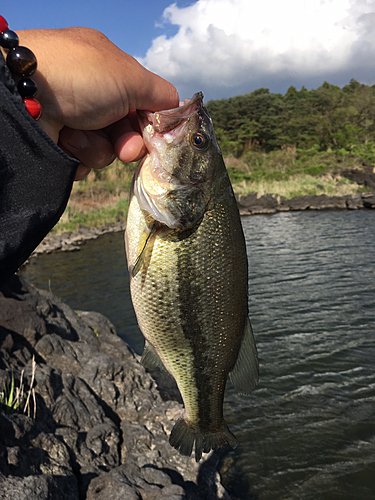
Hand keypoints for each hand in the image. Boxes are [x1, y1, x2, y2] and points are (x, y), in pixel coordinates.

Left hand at [16, 28, 178, 179]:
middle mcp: (90, 93)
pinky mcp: (57, 142)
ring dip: (97, 147)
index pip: (141, 102)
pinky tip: (65, 141)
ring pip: (104, 150)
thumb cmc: (80, 76)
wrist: (24, 94)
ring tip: (78, 133)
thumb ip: (160, 93)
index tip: (156, 137)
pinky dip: (78, 156)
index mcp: (107, 69)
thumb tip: (178, 107)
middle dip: (126, 142)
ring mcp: (72, 118)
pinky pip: (82, 161)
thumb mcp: (130, 76)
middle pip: (125, 131)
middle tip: (124, 149)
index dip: (150, 123)